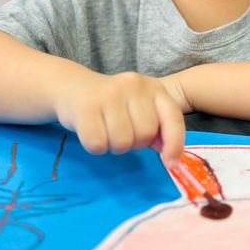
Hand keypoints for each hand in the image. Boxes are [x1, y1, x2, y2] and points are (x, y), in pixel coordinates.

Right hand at [54, 70, 185, 167]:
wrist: (74, 87)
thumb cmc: (113, 103)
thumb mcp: (140, 108)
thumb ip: (157, 127)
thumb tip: (166, 152)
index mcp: (153, 87)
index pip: (172, 117)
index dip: (174, 144)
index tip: (170, 163)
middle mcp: (133, 85)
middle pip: (145, 133)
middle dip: (135, 144)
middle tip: (122, 133)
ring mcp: (109, 94)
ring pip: (122, 142)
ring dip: (114, 147)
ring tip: (107, 132)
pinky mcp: (86, 106)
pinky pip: (98, 144)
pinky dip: (96, 147)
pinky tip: (92, 133)